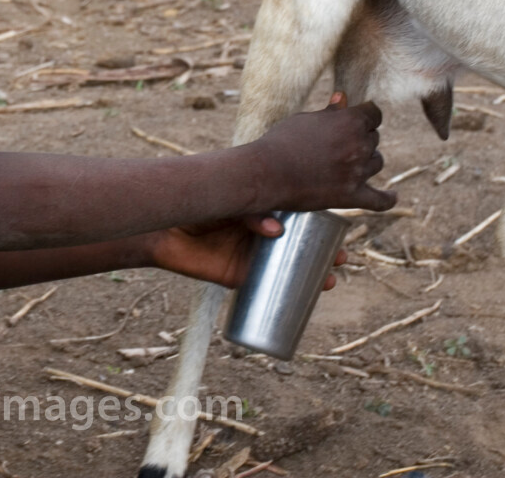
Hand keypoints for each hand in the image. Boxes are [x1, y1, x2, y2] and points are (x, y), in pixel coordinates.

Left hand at [147, 215, 348, 289]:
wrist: (163, 229)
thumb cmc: (195, 207)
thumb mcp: (229, 202)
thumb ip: (250, 212)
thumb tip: (276, 230)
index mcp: (262, 210)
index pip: (298, 216)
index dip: (320, 224)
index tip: (340, 229)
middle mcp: (260, 234)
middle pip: (300, 244)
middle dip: (324, 252)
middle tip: (341, 259)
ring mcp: (251, 256)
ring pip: (288, 268)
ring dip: (312, 276)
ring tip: (329, 281)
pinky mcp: (238, 277)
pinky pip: (266, 289)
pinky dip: (285, 297)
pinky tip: (304, 302)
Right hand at [236, 92, 395, 212]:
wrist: (265, 173)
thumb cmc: (280, 142)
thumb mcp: (305, 119)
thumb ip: (329, 111)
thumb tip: (343, 97)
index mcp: (350, 121)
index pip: (374, 114)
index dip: (365, 116)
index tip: (358, 119)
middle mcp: (358, 145)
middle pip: (374, 138)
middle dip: (361, 138)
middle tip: (341, 144)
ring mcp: (357, 172)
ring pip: (377, 163)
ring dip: (367, 161)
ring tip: (350, 163)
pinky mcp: (351, 196)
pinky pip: (379, 200)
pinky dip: (388, 198)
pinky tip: (392, 195)